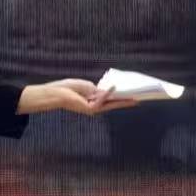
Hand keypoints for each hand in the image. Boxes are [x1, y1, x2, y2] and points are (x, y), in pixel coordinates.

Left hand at [17, 79, 140, 115]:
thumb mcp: (87, 86)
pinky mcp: (90, 109)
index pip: (110, 99)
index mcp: (94, 101)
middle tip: (139, 99)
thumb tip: (108, 91)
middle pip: (114, 103)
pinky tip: (114, 87)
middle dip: (126, 101)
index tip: (132, 94)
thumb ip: (98, 89)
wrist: (56, 93)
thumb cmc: (68, 88)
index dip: (121, 96)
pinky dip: (108, 93)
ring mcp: (93, 109)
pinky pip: (102, 99)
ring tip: (135, 99)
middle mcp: (95, 107)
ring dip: (123, 101)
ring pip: (111, 104)